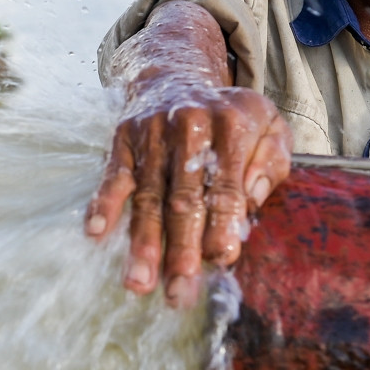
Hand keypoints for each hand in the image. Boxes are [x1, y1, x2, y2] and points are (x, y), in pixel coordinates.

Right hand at [84, 76, 291, 307]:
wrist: (175, 78)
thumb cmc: (229, 118)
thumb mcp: (268, 125)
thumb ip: (272, 162)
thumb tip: (251, 201)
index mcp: (232, 126)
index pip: (226, 186)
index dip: (222, 225)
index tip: (221, 260)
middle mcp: (190, 127)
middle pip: (184, 199)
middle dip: (181, 249)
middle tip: (179, 291)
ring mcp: (152, 133)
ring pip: (148, 196)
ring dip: (142, 243)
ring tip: (139, 283)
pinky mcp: (123, 139)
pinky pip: (113, 176)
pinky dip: (104, 204)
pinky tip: (97, 233)